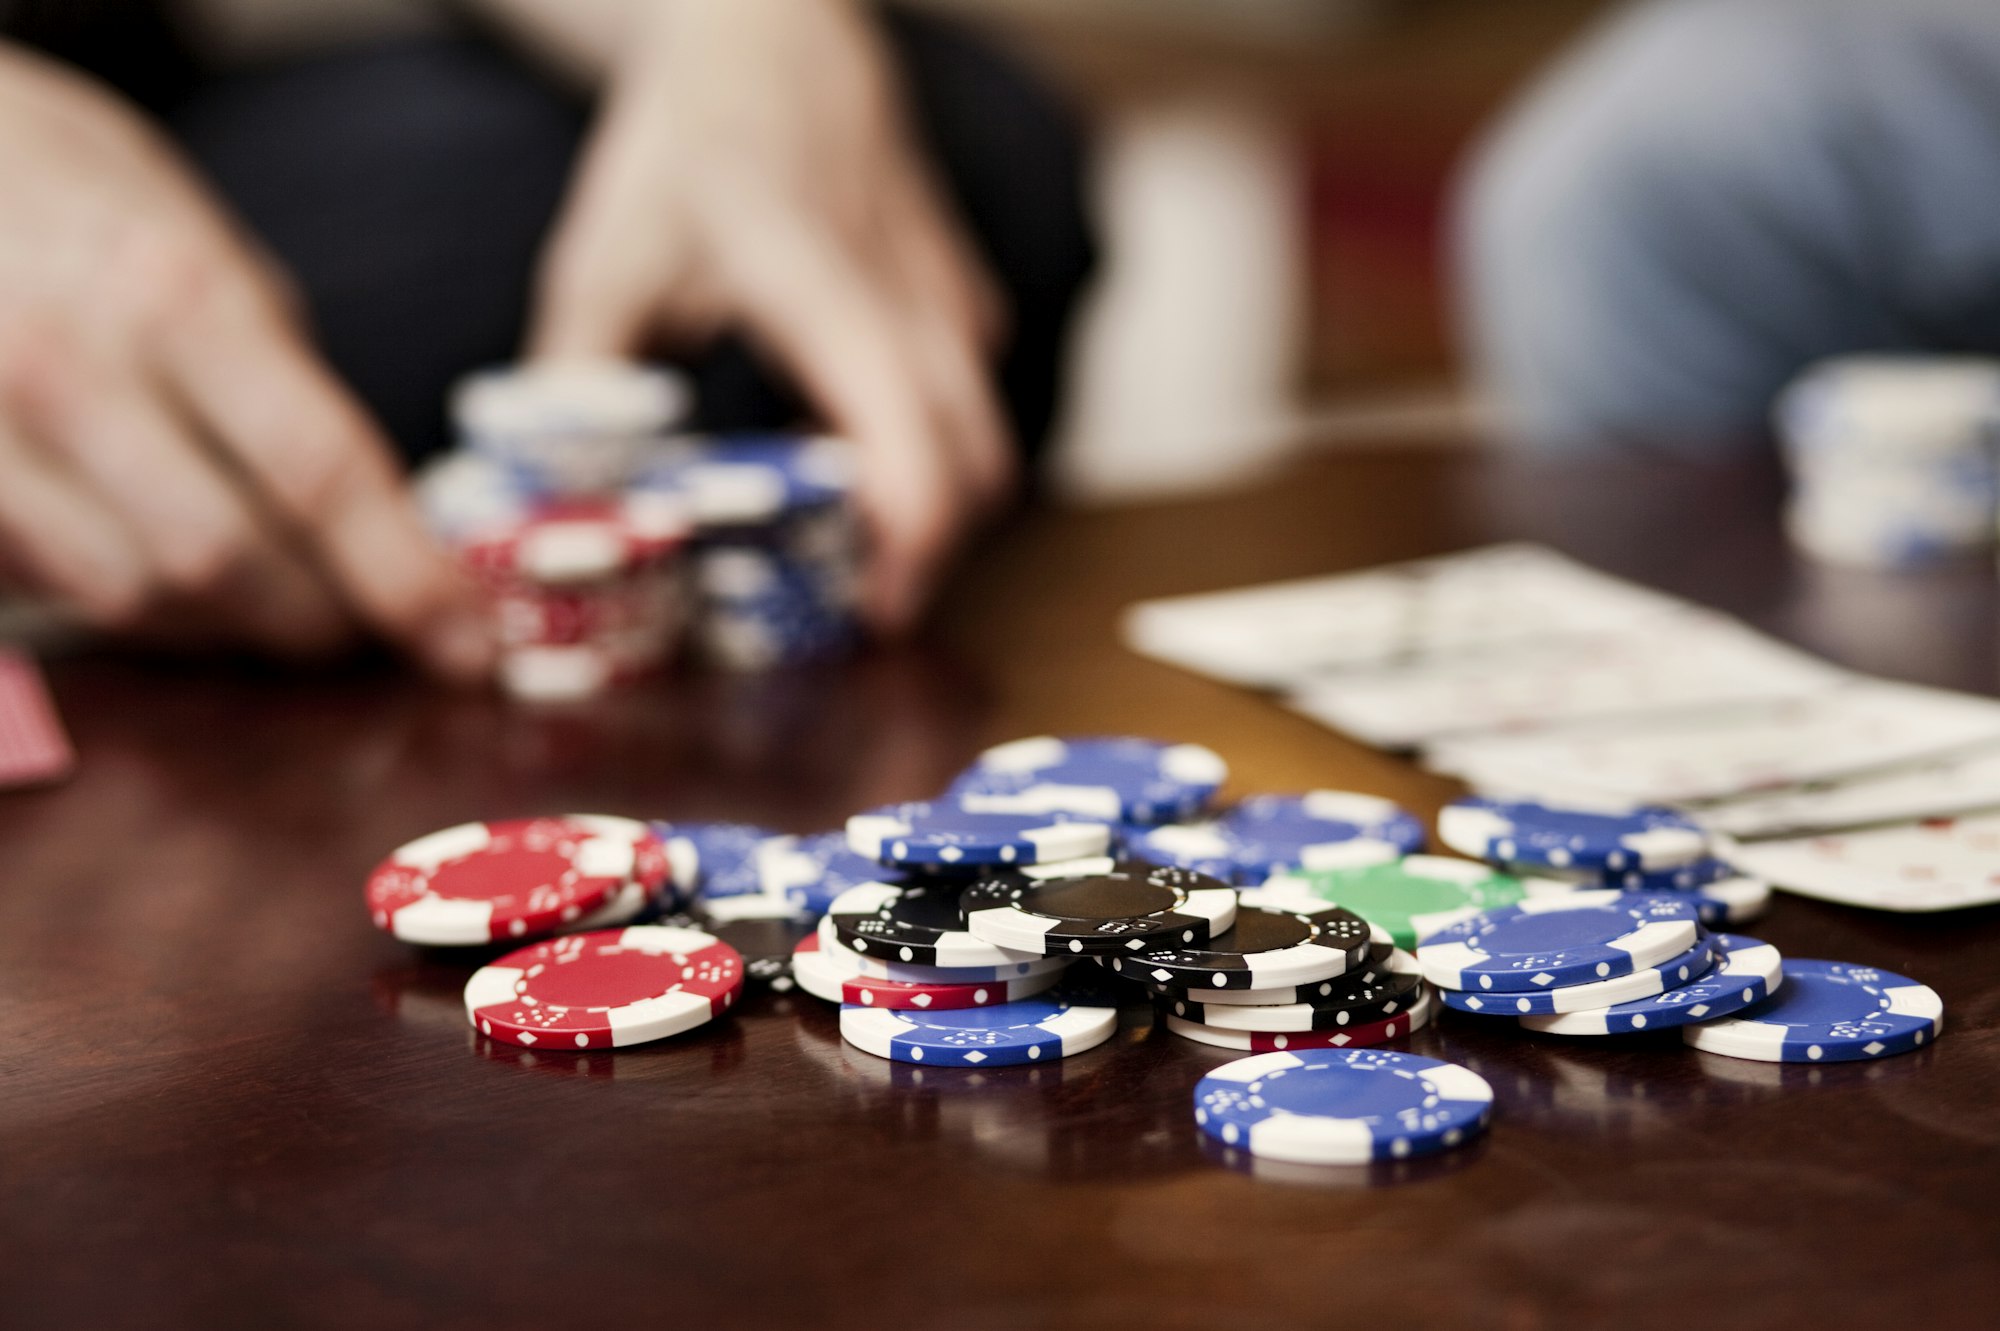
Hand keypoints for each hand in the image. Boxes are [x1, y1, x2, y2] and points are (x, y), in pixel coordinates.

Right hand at [0, 45, 492, 679]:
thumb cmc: (96, 209)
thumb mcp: (219, 259)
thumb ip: (290, 393)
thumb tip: (385, 530)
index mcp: (178, 295)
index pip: (318, 471)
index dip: (405, 579)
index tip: (469, 647)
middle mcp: (70, 366)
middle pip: (224, 560)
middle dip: (317, 623)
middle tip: (366, 633)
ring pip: (134, 598)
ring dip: (228, 631)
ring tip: (274, 608)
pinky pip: (59, 591)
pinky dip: (139, 609)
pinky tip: (173, 582)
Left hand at [529, 0, 1014, 631]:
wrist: (780, 34)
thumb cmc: (691, 140)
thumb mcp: (606, 252)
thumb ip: (578, 378)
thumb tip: (550, 505)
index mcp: (822, 288)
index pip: (910, 437)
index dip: (911, 544)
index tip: (872, 616)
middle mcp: (910, 300)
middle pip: (978, 468)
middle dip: (927, 555)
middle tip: (845, 608)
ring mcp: (951, 297)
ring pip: (986, 439)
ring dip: (927, 508)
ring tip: (833, 538)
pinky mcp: (964, 300)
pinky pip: (971, 403)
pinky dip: (926, 453)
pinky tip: (840, 452)